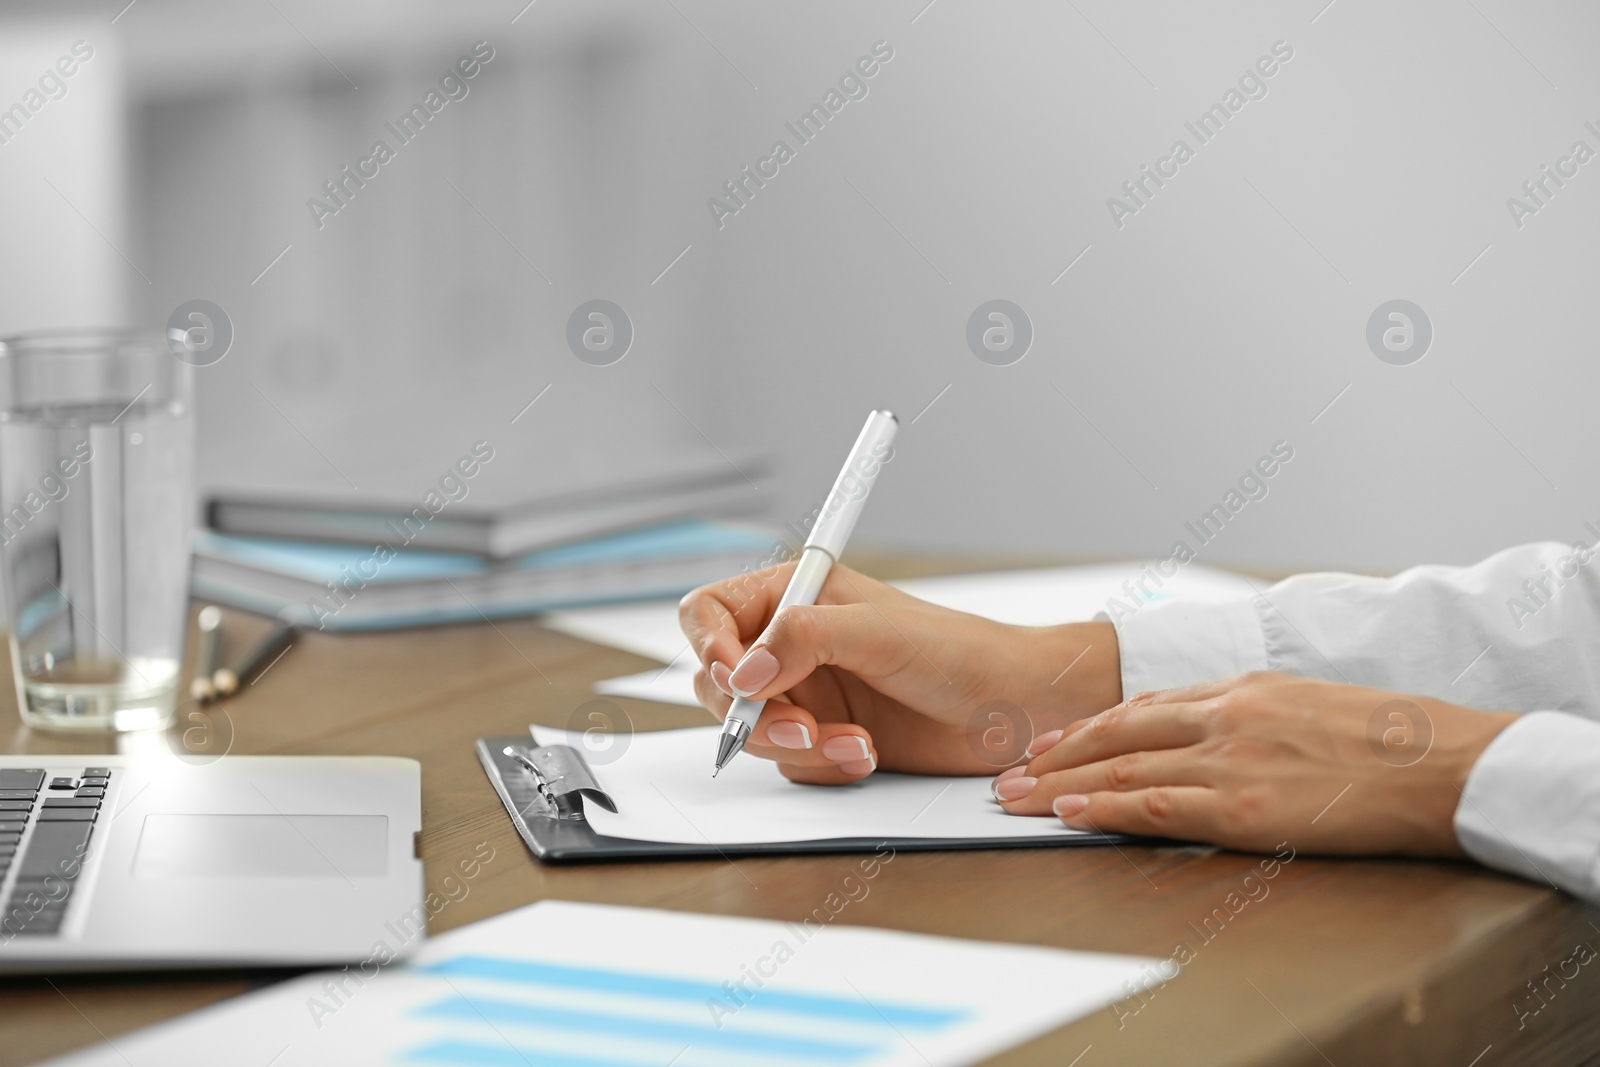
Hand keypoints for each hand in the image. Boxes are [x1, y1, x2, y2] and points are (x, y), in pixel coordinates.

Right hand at [679, 560, 1121, 782]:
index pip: (710, 613)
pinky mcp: (826, 736)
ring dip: (796, 746)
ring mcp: (808, 691)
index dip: (710, 649)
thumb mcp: (879, 632)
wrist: (1015, 709)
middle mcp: (794, 642)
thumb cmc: (962, 651)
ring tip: (852, 743)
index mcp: (797, 595)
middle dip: (755, 714)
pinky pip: (790, 762)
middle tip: (802, 728)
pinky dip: (823, 764)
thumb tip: (745, 671)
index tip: (738, 683)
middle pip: (720, 682)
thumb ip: (803, 638)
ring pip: (752, 730)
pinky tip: (867, 753)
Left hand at [993, 671, 1517, 854]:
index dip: (1092, 726)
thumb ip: (1260, 715)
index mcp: (1244, 688)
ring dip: (1061, 784)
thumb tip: (1229, 733)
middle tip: (1011, 769)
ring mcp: (1230, 757)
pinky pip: (1154, 805)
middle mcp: (1226, 714)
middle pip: (1118, 731)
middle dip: (1057, 752)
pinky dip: (1105, 809)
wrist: (1446, 762)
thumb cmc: (1396, 740)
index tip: (1054, 740)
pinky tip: (1070, 814)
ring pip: (1122, 768)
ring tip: (1016, 797)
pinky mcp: (1242, 804)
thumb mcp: (1315, 706)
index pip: (1146, 707)